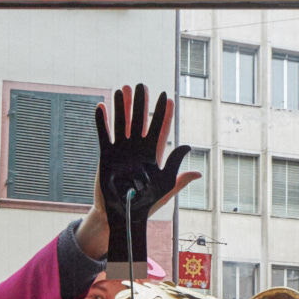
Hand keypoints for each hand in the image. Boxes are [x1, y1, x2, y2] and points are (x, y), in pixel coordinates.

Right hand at [82, 84, 198, 270]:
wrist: (121, 213)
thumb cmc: (145, 204)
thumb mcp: (165, 190)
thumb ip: (178, 178)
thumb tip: (197, 172)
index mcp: (153, 155)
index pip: (160, 130)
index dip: (164, 114)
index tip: (168, 98)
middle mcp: (137, 149)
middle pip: (140, 121)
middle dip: (142, 103)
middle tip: (142, 86)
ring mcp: (121, 150)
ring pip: (122, 123)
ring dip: (122, 106)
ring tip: (122, 89)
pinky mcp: (106, 155)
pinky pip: (104, 134)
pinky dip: (102, 121)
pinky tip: (101, 106)